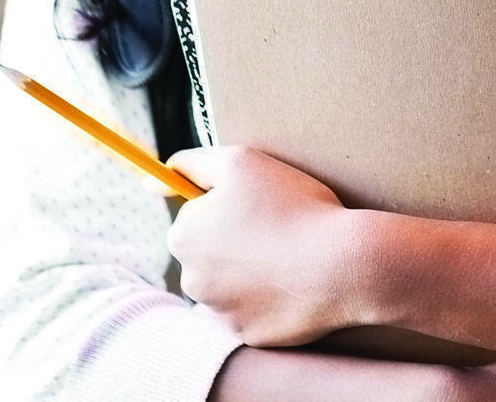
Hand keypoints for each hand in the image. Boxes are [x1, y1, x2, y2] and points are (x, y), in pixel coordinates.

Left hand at [167, 145, 356, 346]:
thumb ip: (191, 164)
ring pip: (229, 283)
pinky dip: (269, 298)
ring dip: (250, 271)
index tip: (260, 203)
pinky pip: (253, 311)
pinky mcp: (247, 333)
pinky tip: (294, 282)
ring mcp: (219, 310)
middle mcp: (191, 278)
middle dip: (235, 241)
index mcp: (184, 236)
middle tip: (277, 228)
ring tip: (289, 255)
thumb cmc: (292, 206)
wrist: (342, 264)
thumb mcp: (241, 162)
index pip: (196, 214)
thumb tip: (152, 180)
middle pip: (209, 252)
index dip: (231, 204)